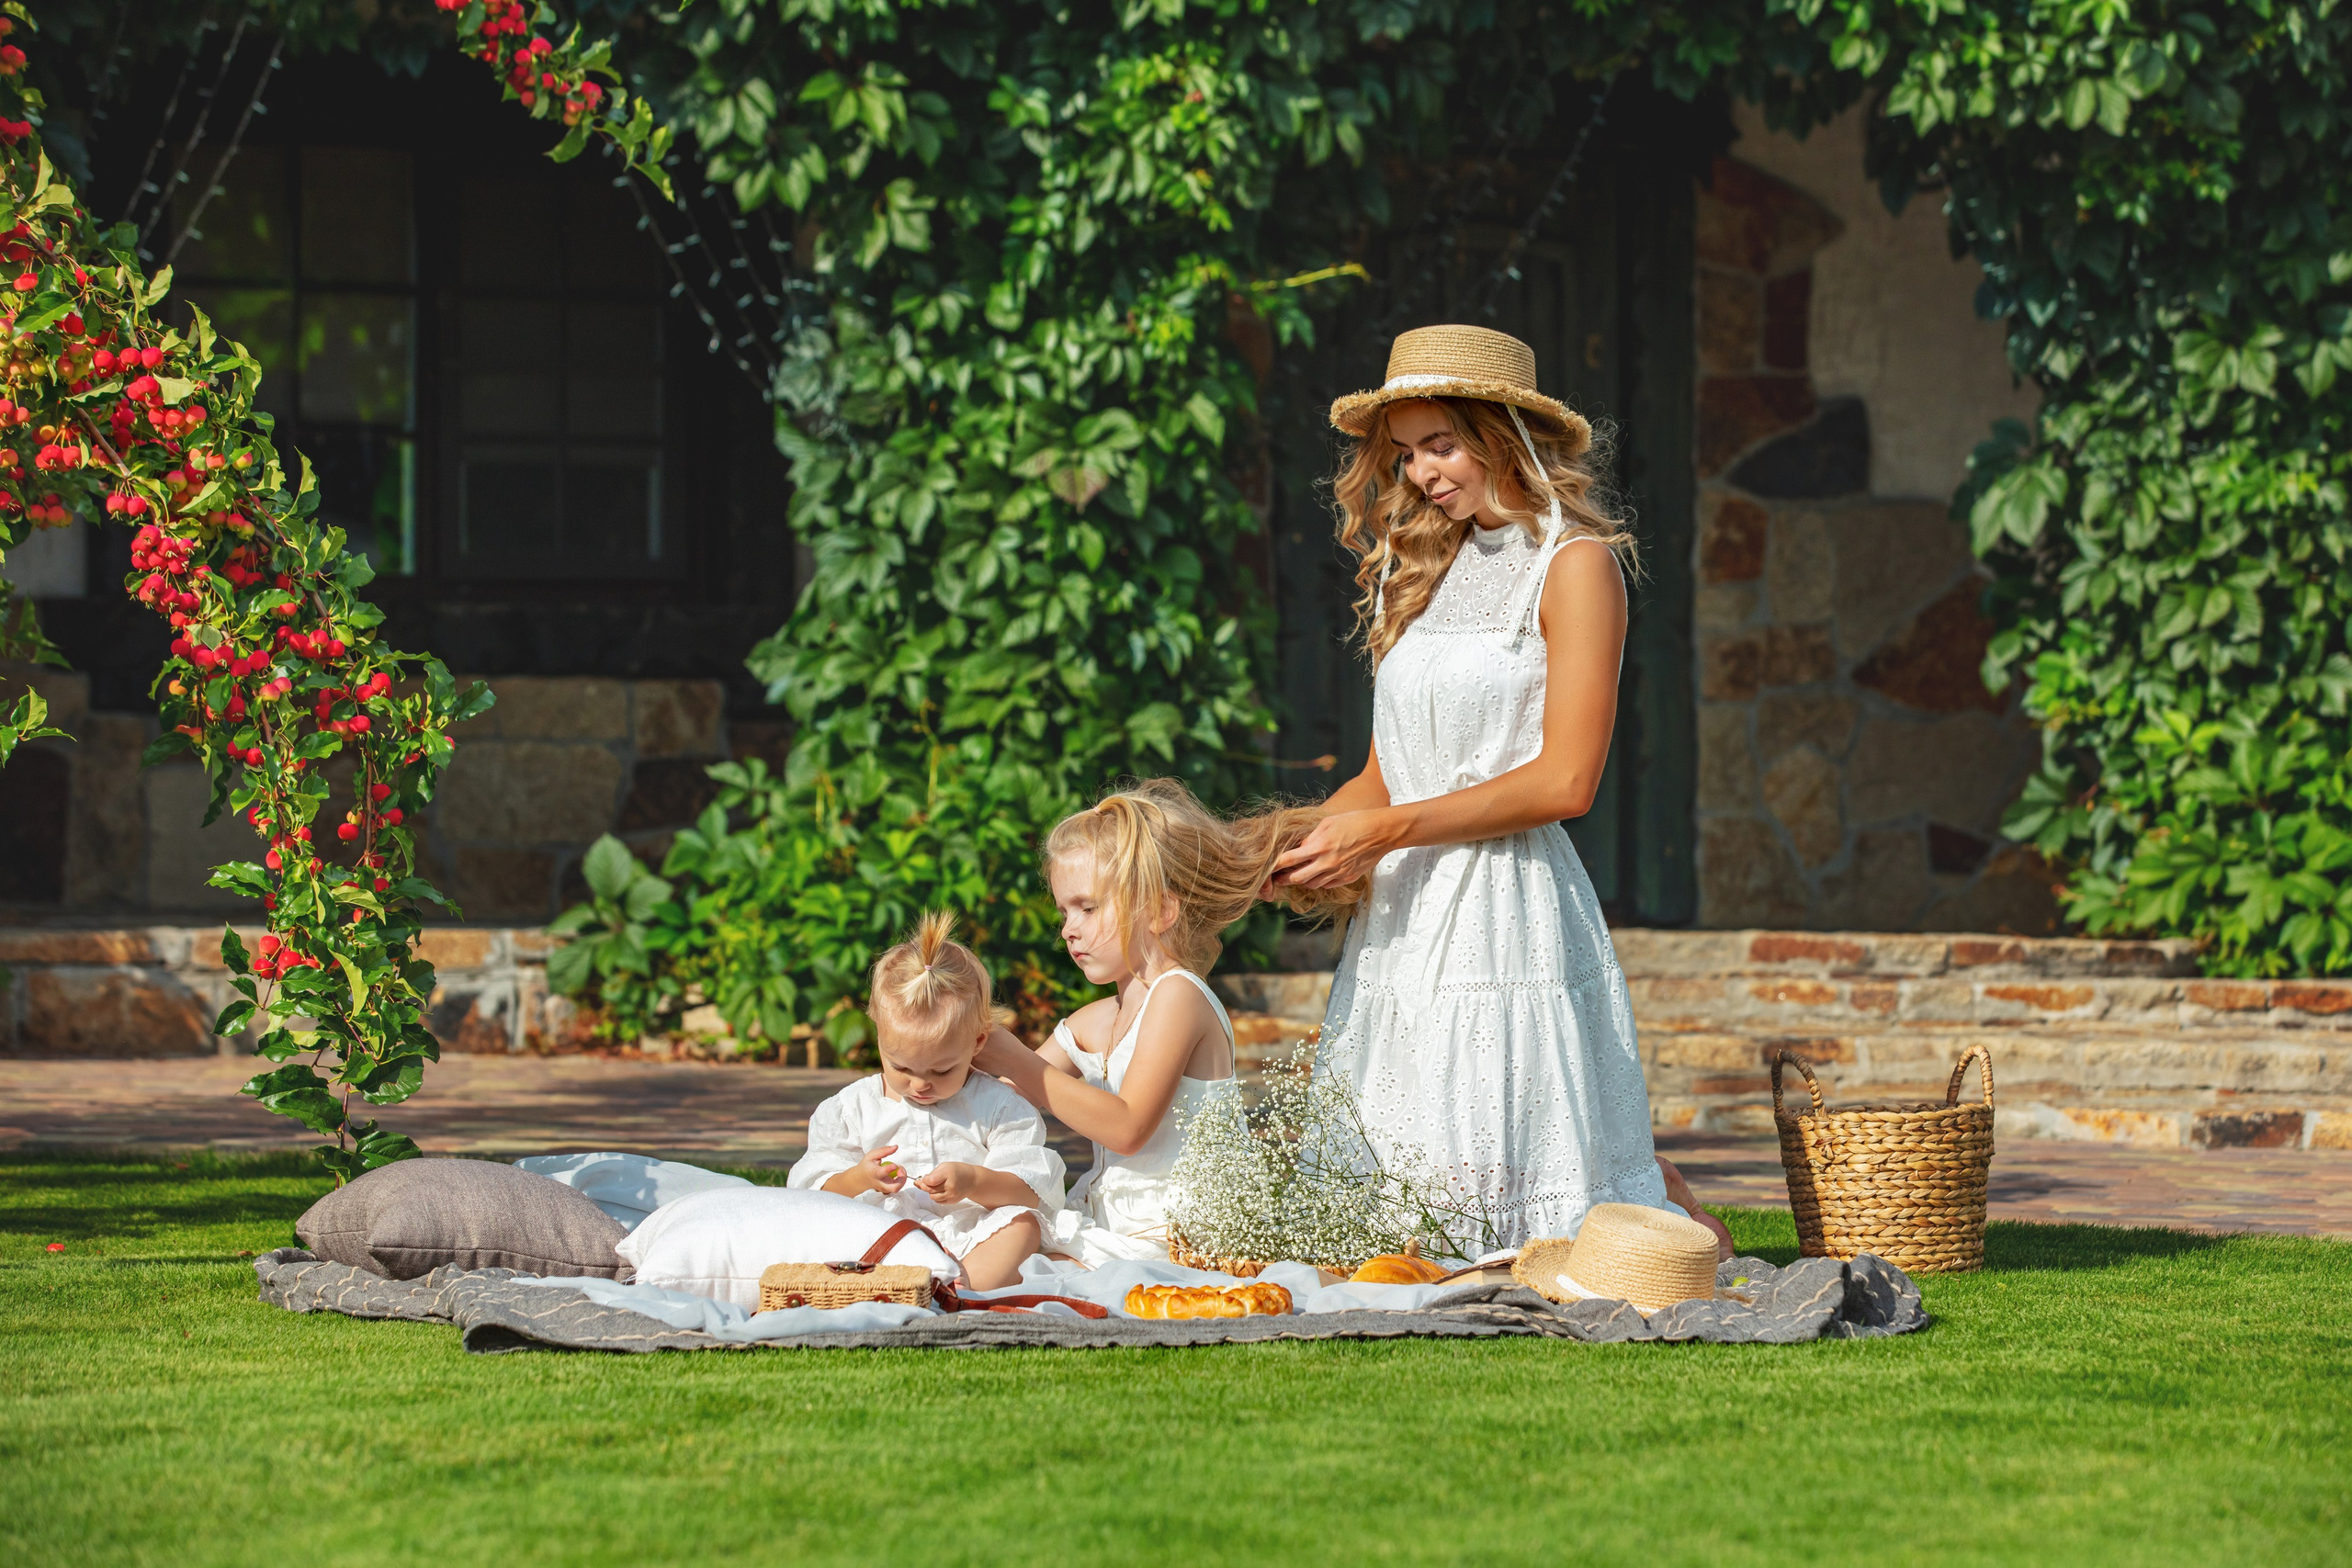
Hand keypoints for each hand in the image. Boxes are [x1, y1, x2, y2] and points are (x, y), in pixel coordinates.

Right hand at [860, 1145, 905, 1194]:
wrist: (860, 1179)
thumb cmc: (866, 1166)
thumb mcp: (871, 1155)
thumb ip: (884, 1151)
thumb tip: (895, 1147)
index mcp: (874, 1172)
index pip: (881, 1172)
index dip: (888, 1169)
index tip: (894, 1165)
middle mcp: (880, 1182)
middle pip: (894, 1188)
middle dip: (902, 1180)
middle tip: (900, 1170)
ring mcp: (884, 1188)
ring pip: (897, 1188)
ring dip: (903, 1178)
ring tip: (899, 1170)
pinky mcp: (888, 1190)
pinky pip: (898, 1187)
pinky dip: (901, 1180)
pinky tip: (897, 1174)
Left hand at [913, 1161, 978, 1203]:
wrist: (973, 1180)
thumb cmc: (959, 1170)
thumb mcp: (946, 1166)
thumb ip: (933, 1173)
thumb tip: (921, 1182)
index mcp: (949, 1174)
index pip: (930, 1181)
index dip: (924, 1180)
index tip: (925, 1177)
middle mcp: (951, 1186)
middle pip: (930, 1190)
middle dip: (924, 1186)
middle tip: (924, 1182)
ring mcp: (952, 1195)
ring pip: (932, 1197)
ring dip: (930, 1192)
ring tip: (935, 1186)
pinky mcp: (952, 1201)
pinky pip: (938, 1201)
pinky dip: (936, 1196)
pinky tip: (940, 1190)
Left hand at [1271, 808, 1399, 890]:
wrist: (1380, 832)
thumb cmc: (1354, 822)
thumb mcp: (1328, 822)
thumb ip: (1311, 837)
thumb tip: (1300, 847)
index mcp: (1319, 846)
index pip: (1290, 860)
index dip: (1276, 865)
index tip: (1269, 867)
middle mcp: (1326, 863)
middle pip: (1297, 878)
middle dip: (1285, 879)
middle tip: (1279, 877)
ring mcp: (1337, 873)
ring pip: (1312, 885)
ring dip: (1303, 880)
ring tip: (1300, 874)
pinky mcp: (1347, 878)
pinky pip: (1327, 885)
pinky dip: (1320, 881)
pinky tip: (1319, 873)